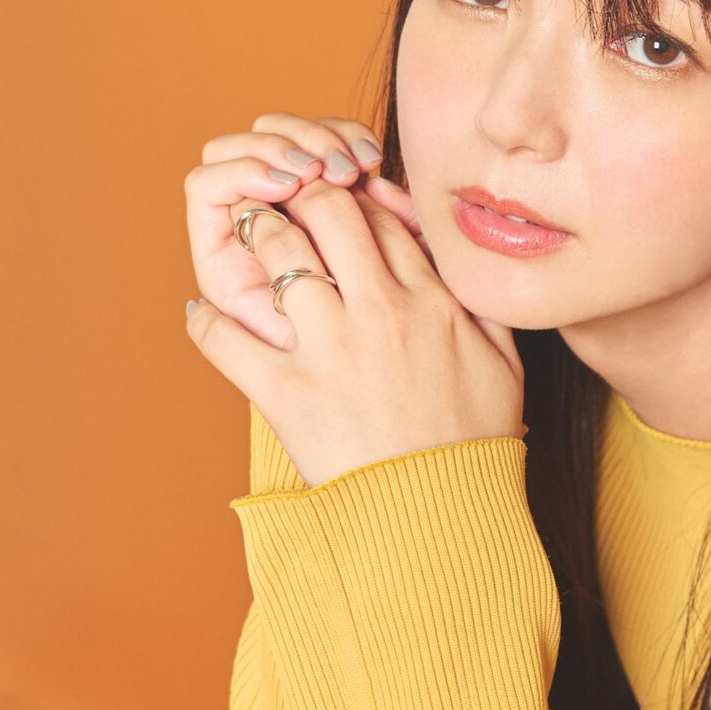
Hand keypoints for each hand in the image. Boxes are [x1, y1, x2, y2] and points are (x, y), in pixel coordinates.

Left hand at [182, 113, 524, 485]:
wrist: (442, 516)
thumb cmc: (473, 440)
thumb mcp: (506, 363)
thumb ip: (488, 303)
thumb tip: (467, 258)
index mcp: (433, 302)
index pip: (382, 215)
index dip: (355, 198)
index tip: (338, 205)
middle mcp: (379, 314)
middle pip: (328, 211)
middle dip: (302, 193)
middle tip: (286, 199)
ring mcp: (328, 351)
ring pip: (276, 251)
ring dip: (256, 233)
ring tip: (247, 239)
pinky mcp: (286, 394)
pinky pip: (225, 338)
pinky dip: (206, 320)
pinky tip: (205, 314)